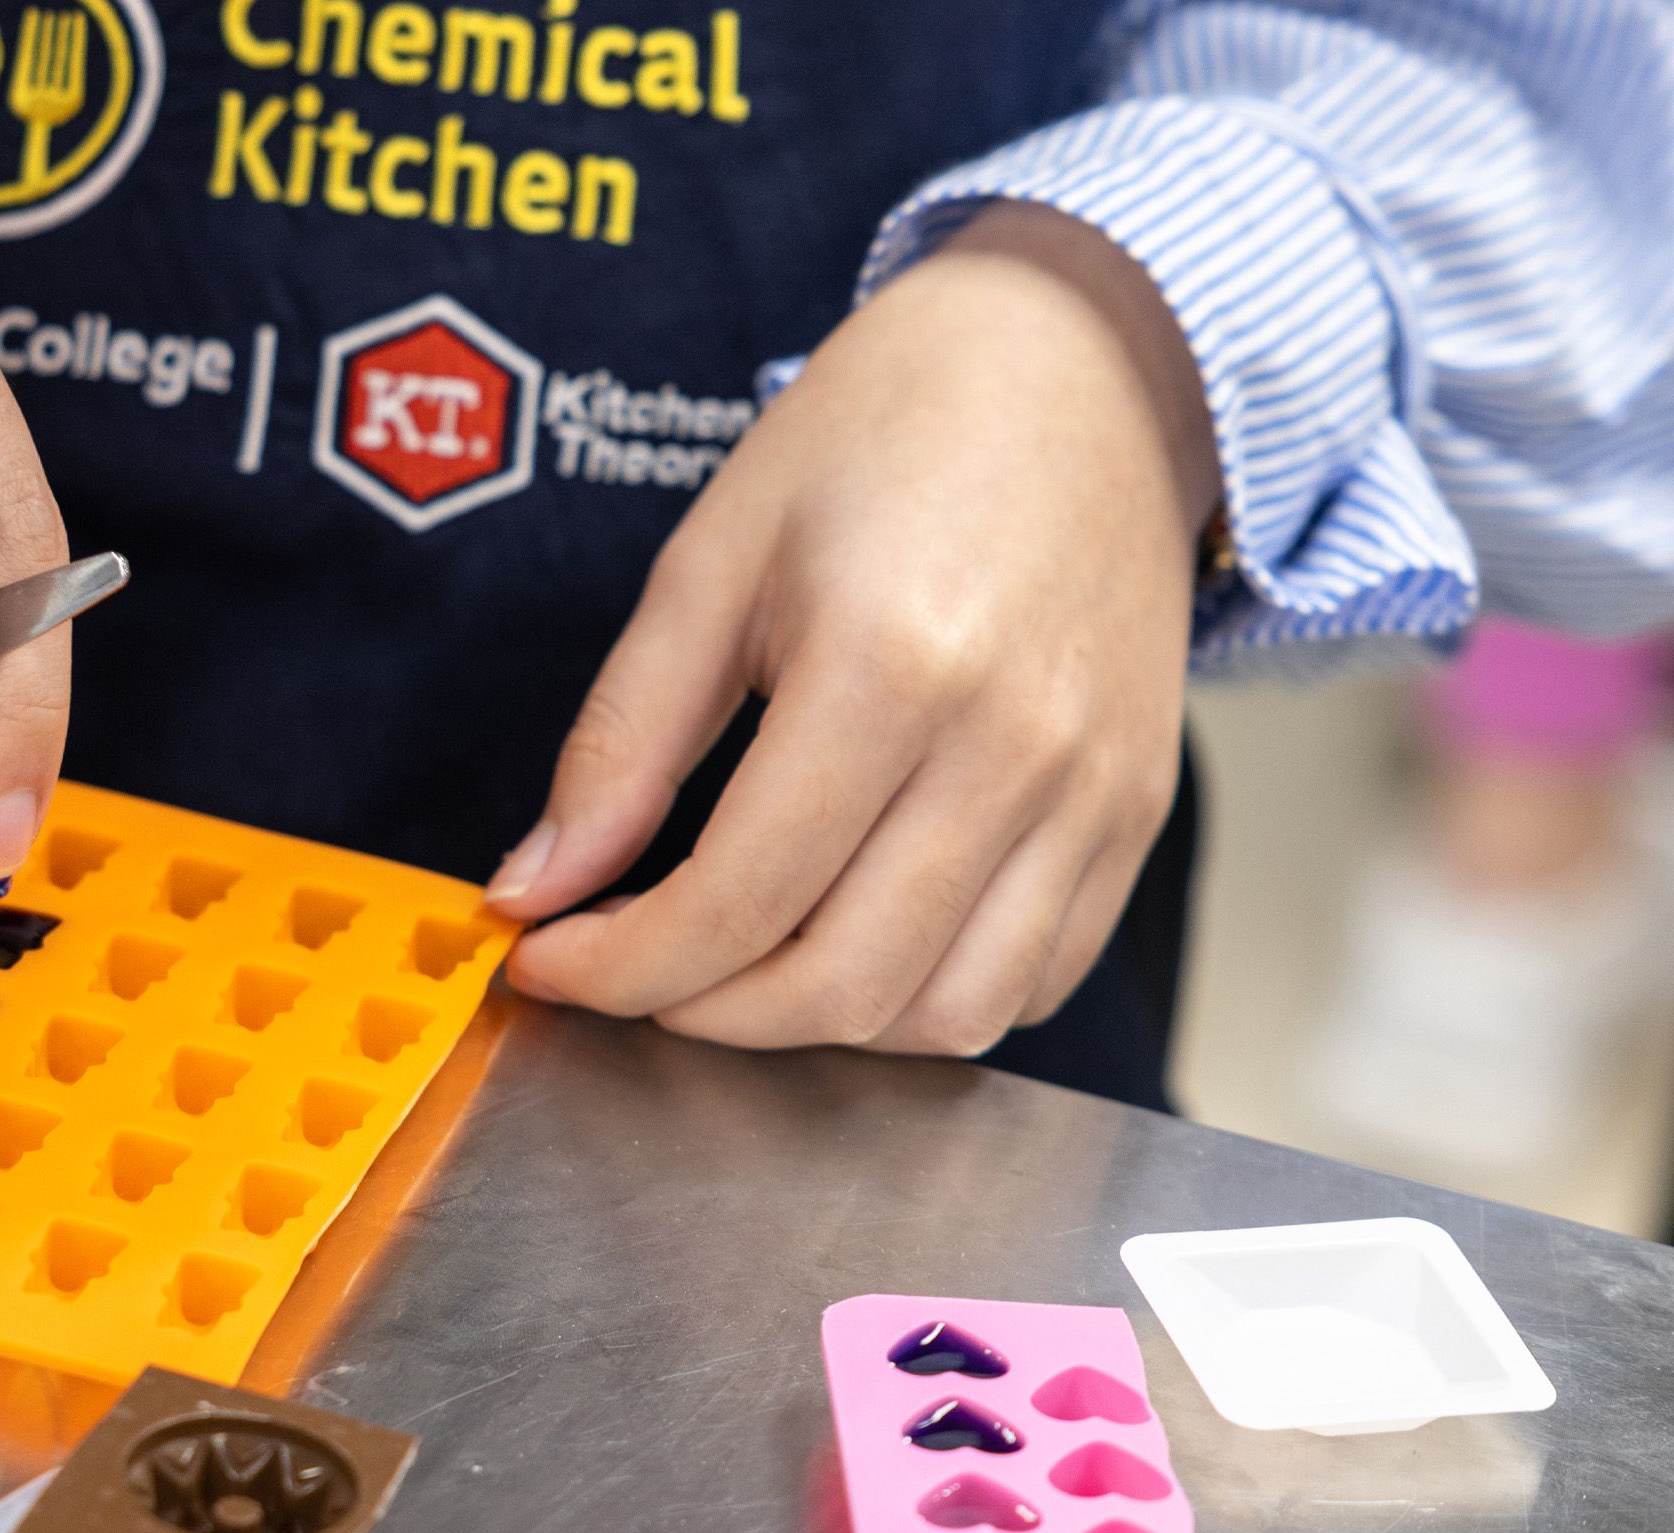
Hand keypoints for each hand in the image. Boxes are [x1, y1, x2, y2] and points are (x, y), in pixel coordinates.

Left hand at [488, 201, 1219, 1055]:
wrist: (1080, 363)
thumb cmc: (887, 433)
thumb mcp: (714, 560)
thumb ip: (621, 740)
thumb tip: (535, 888)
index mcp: (890, 666)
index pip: (735, 900)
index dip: (619, 965)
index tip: (548, 960)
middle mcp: (1012, 746)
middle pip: (838, 985)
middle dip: (700, 1013)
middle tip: (631, 968)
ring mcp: (1092, 791)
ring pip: (943, 1014)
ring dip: (813, 1027)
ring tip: (735, 963)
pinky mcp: (1138, 815)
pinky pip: (1031, 981)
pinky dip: (926, 1002)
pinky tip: (850, 936)